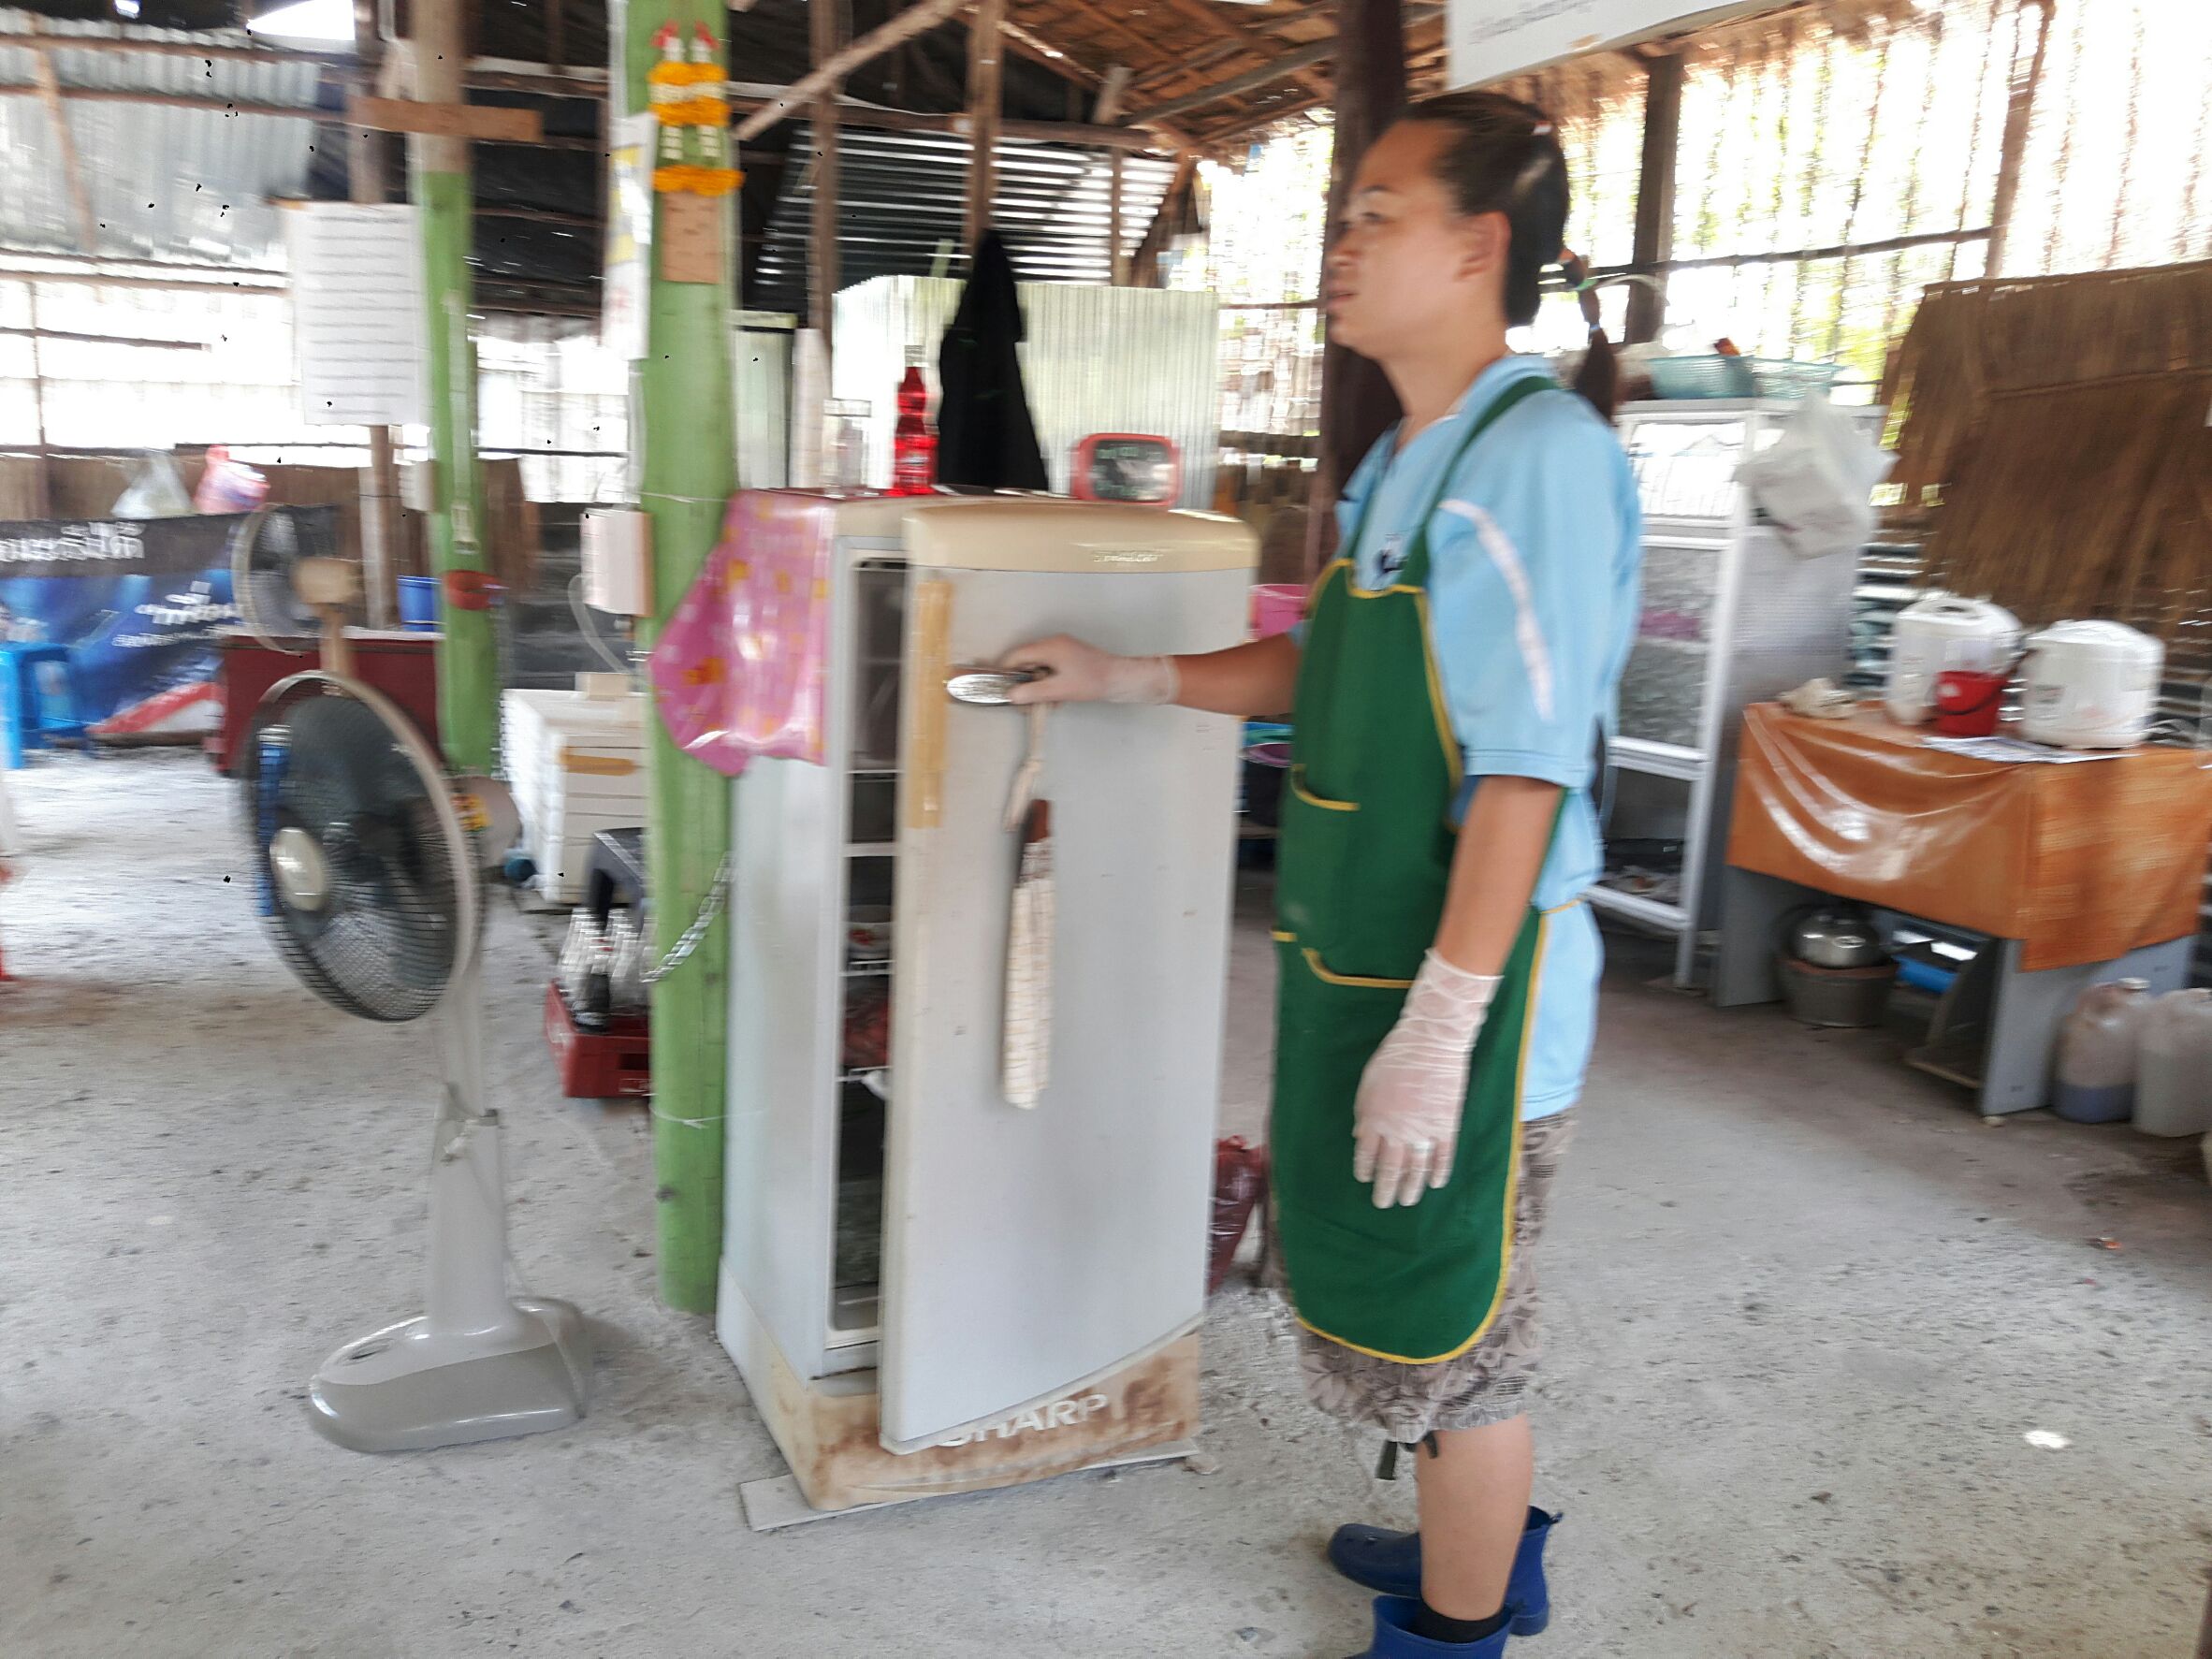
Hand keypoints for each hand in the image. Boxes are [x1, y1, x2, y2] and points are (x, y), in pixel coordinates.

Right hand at [1002, 635, 1176, 706]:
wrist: (1121, 679)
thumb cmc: (1093, 682)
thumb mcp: (1059, 690)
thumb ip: (1033, 692)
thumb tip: (1012, 695)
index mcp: (1050, 647)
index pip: (1017, 655)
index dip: (1006, 670)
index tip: (1000, 685)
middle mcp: (1055, 643)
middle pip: (1027, 659)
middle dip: (1023, 680)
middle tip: (1023, 699)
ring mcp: (1064, 649)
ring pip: (1039, 665)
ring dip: (1037, 684)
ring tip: (1043, 701)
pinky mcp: (1071, 658)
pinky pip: (1051, 668)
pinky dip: (1049, 682)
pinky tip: (1056, 698)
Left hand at [1353, 950, 1499, 1207]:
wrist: (1430, 1043)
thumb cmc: (1394, 1057)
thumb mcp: (1368, 1083)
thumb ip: (1364, 1112)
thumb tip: (1361, 1136)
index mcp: (1374, 1120)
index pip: (1367, 1155)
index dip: (1365, 1170)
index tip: (1365, 1179)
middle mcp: (1397, 1132)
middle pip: (1390, 1170)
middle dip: (1385, 1190)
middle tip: (1383, 1204)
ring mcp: (1424, 1131)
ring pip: (1416, 1169)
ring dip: (1410, 1188)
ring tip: (1407, 1202)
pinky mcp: (1447, 1126)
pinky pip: (1443, 1157)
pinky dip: (1439, 1172)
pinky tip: (1435, 1184)